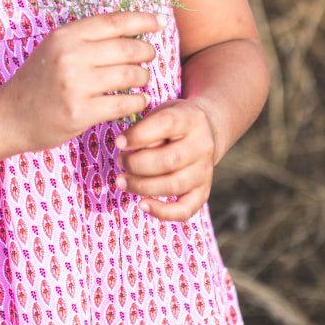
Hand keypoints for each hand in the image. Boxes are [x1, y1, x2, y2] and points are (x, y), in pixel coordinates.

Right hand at [0, 11, 161, 154]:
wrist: (8, 116)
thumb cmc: (37, 81)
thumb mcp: (54, 49)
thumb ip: (86, 39)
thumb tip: (130, 29)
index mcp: (65, 35)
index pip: (113, 22)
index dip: (142, 20)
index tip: (161, 22)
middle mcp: (70, 56)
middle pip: (127, 47)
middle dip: (146, 51)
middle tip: (149, 56)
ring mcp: (75, 85)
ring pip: (130, 75)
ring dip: (143, 77)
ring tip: (141, 79)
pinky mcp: (80, 112)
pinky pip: (124, 103)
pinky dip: (138, 100)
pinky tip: (137, 100)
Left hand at [113, 97, 217, 221]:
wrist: (206, 131)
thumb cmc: (173, 122)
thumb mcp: (162, 112)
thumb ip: (147, 126)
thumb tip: (129, 148)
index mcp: (191, 119)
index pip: (167, 124)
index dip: (139, 135)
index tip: (119, 142)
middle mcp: (202, 146)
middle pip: (170, 160)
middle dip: (137, 164)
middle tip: (120, 162)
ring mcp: (204, 171)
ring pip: (174, 185)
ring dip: (142, 186)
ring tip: (121, 181)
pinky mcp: (203, 192)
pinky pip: (185, 209)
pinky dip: (162, 212)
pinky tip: (142, 204)